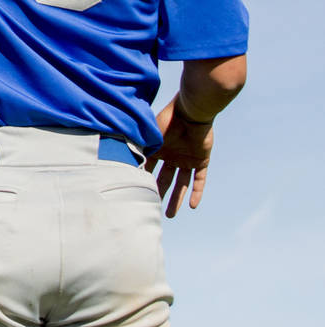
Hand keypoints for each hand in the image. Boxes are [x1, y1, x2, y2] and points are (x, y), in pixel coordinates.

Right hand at [146, 96, 214, 217]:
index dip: (144, 180)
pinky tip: (193, 206)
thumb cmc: (168, 119)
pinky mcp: (201, 161)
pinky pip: (199, 180)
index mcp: (159, 149)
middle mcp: (172, 156)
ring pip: (181, 184)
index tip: (137, 194)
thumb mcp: (151, 135)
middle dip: (159, 194)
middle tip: (153, 210)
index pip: (150, 168)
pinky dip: (196, 192)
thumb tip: (124, 160)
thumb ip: (142, 148)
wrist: (191, 112)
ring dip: (176, 199)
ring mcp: (187, 159)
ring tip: (169, 214)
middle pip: (164, 179)